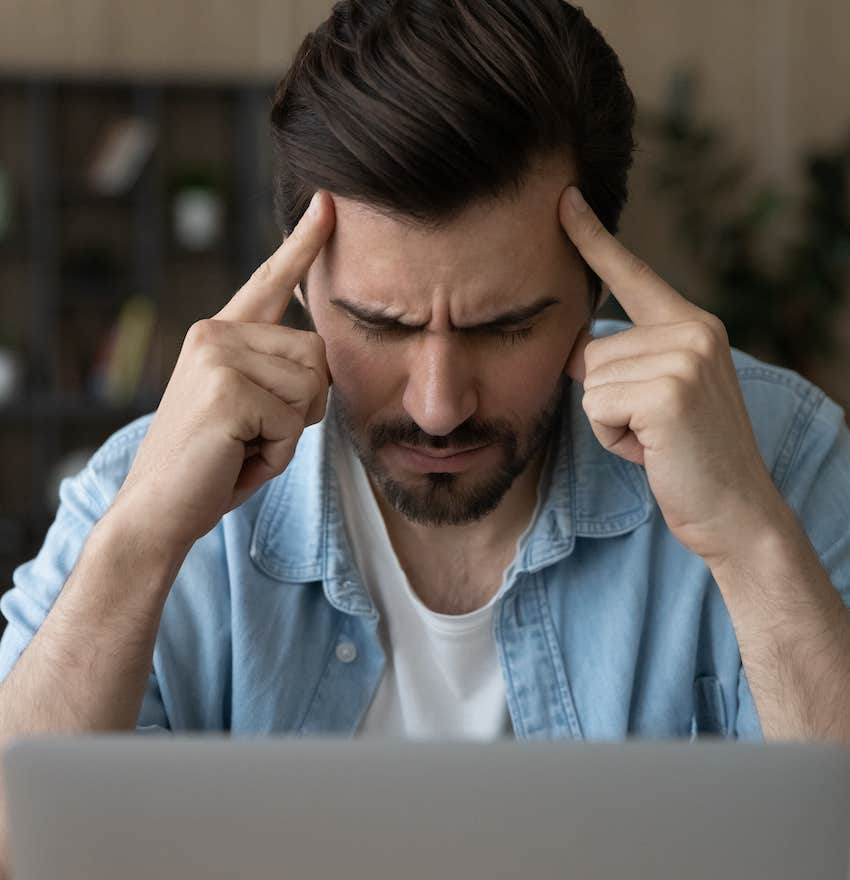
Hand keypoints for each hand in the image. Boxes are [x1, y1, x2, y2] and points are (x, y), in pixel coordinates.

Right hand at [110, 191, 335, 551]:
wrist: (156, 510)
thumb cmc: (209, 463)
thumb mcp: (245, 407)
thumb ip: (274, 372)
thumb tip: (321, 357)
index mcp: (219, 333)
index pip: (270, 280)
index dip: (303, 244)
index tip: (326, 204)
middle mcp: (215, 332)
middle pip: (318, 352)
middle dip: (305, 407)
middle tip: (257, 435)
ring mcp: (218, 356)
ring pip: (314, 386)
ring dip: (291, 433)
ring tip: (244, 446)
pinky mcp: (227, 389)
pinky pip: (295, 422)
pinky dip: (278, 455)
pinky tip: (238, 459)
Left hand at [560, 186, 786, 567]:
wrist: (734, 510)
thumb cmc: (688, 456)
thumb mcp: (660, 395)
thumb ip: (627, 360)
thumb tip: (577, 347)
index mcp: (692, 325)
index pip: (633, 274)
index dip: (593, 238)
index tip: (563, 199)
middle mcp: (694, 330)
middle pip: (591, 349)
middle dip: (607, 398)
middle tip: (653, 427)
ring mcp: (686, 357)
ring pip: (590, 380)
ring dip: (609, 421)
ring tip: (654, 438)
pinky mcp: (670, 392)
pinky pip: (596, 406)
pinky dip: (612, 438)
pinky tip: (652, 449)